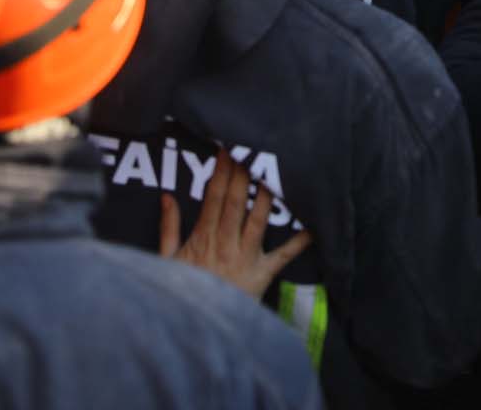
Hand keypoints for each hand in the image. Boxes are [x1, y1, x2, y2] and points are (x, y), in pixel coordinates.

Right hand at [159, 151, 312, 298]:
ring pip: (258, 221)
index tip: (227, 150)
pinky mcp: (262, 275)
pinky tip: (313, 227)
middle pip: (236, 203)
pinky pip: (283, 257)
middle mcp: (226, 245)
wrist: (196, 329)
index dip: (220, 173)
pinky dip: (299, 242)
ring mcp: (245, 259)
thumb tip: (167, 197)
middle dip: (243, 175)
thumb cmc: (184, 291)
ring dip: (266, 197)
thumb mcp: (167, 260)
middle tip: (252, 150)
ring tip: (275, 174)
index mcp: (203, 238)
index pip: (213, 198)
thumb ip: (169, 227)